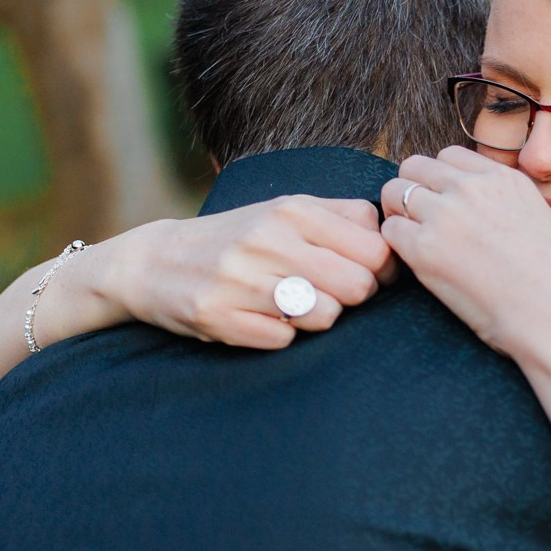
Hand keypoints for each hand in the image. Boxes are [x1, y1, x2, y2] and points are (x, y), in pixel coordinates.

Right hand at [96, 197, 395, 349]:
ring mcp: (241, 280)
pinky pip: (284, 340)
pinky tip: (261, 318)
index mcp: (292, 210)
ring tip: (293, 305)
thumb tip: (396, 233)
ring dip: (317, 318)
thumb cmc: (240, 237)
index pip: (375, 248)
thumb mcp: (287, 211)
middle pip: (358, 286)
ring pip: (326, 316)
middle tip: (330, 293)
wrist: (155, 261)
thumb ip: (343, 217)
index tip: (366, 273)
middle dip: (354, 297)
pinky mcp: (219, 316)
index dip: (381, 269)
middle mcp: (267, 240)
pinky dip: (281, 335)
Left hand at [380, 148, 550, 360]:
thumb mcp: (539, 219)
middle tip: (420, 222)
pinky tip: (416, 264)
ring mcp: (445, 214)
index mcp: (503, 178)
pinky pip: (390, 230)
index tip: (444, 203)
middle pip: (414, 166)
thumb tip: (485, 211)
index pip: (449, 156)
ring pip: (394, 191)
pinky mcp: (424, 248)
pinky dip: (396, 245)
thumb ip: (506, 204)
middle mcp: (471, 187)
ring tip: (414, 242)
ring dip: (399, 214)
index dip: (440, 180)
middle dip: (413, 190)